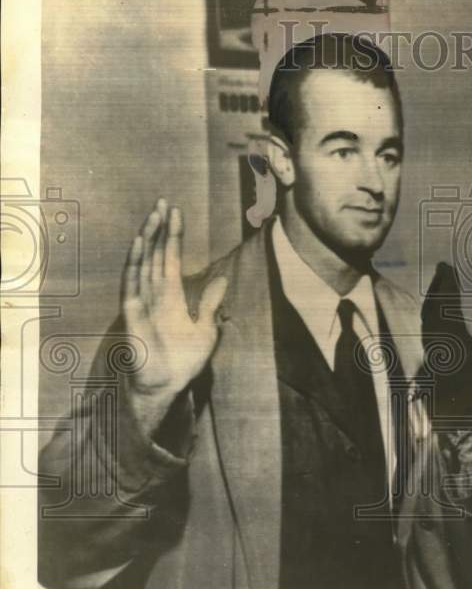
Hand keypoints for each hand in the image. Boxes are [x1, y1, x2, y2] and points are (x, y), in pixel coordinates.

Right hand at [121, 198, 227, 438]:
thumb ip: (210, 303)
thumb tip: (224, 279)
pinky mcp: (131, 312)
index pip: (170, 257)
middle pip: (154, 253)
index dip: (173, 235)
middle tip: (163, 201)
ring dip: (147, 238)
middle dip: (158, 228)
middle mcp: (154, 293)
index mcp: (171, 295)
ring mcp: (141, 301)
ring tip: (153, 215)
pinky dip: (134, 262)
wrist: (167, 386)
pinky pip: (131, 283)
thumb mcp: (206, 329)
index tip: (176, 211)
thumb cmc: (184, 361)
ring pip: (142, 262)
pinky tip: (138, 243)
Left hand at [419, 263, 471, 423]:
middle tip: (443, 268)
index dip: (448, 284)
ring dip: (433, 299)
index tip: (449, 266)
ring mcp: (432, 352)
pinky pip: (428, 330)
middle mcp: (437, 343)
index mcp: (453, 340)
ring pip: (427, 319)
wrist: (461, 424)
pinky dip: (431, 314)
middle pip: (432, 308)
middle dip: (437, 287)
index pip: (447, 305)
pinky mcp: (431, 361)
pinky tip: (438, 312)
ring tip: (441, 284)